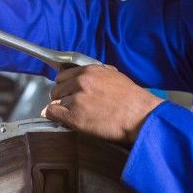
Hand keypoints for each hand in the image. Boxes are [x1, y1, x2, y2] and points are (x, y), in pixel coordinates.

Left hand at [42, 64, 160, 142]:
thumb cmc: (132, 100)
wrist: (140, 116)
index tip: (68, 93)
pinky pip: (53, 113)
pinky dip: (56, 117)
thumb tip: (84, 79)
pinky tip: (66, 121)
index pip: (63, 76)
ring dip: (62, 109)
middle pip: (57, 89)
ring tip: (76, 116)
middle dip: (62, 98)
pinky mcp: (74, 116)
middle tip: (72, 107)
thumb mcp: (114, 77)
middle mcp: (80, 82)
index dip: (65, 86)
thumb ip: (97, 75)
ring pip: (55, 102)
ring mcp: (76, 99)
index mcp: (90, 71)